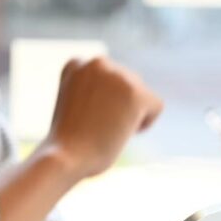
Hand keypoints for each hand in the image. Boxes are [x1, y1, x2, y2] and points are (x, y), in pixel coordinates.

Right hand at [41, 57, 163, 178]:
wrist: (64, 157)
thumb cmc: (66, 143)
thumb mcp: (73, 106)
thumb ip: (93, 92)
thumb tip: (120, 96)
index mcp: (77, 64)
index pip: (108, 80)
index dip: (102, 103)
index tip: (85, 120)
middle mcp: (97, 62)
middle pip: (127, 83)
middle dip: (119, 108)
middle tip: (97, 129)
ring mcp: (117, 75)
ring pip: (141, 95)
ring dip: (129, 115)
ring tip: (106, 131)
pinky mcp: (135, 92)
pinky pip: (156, 107)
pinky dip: (144, 124)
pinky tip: (122, 134)